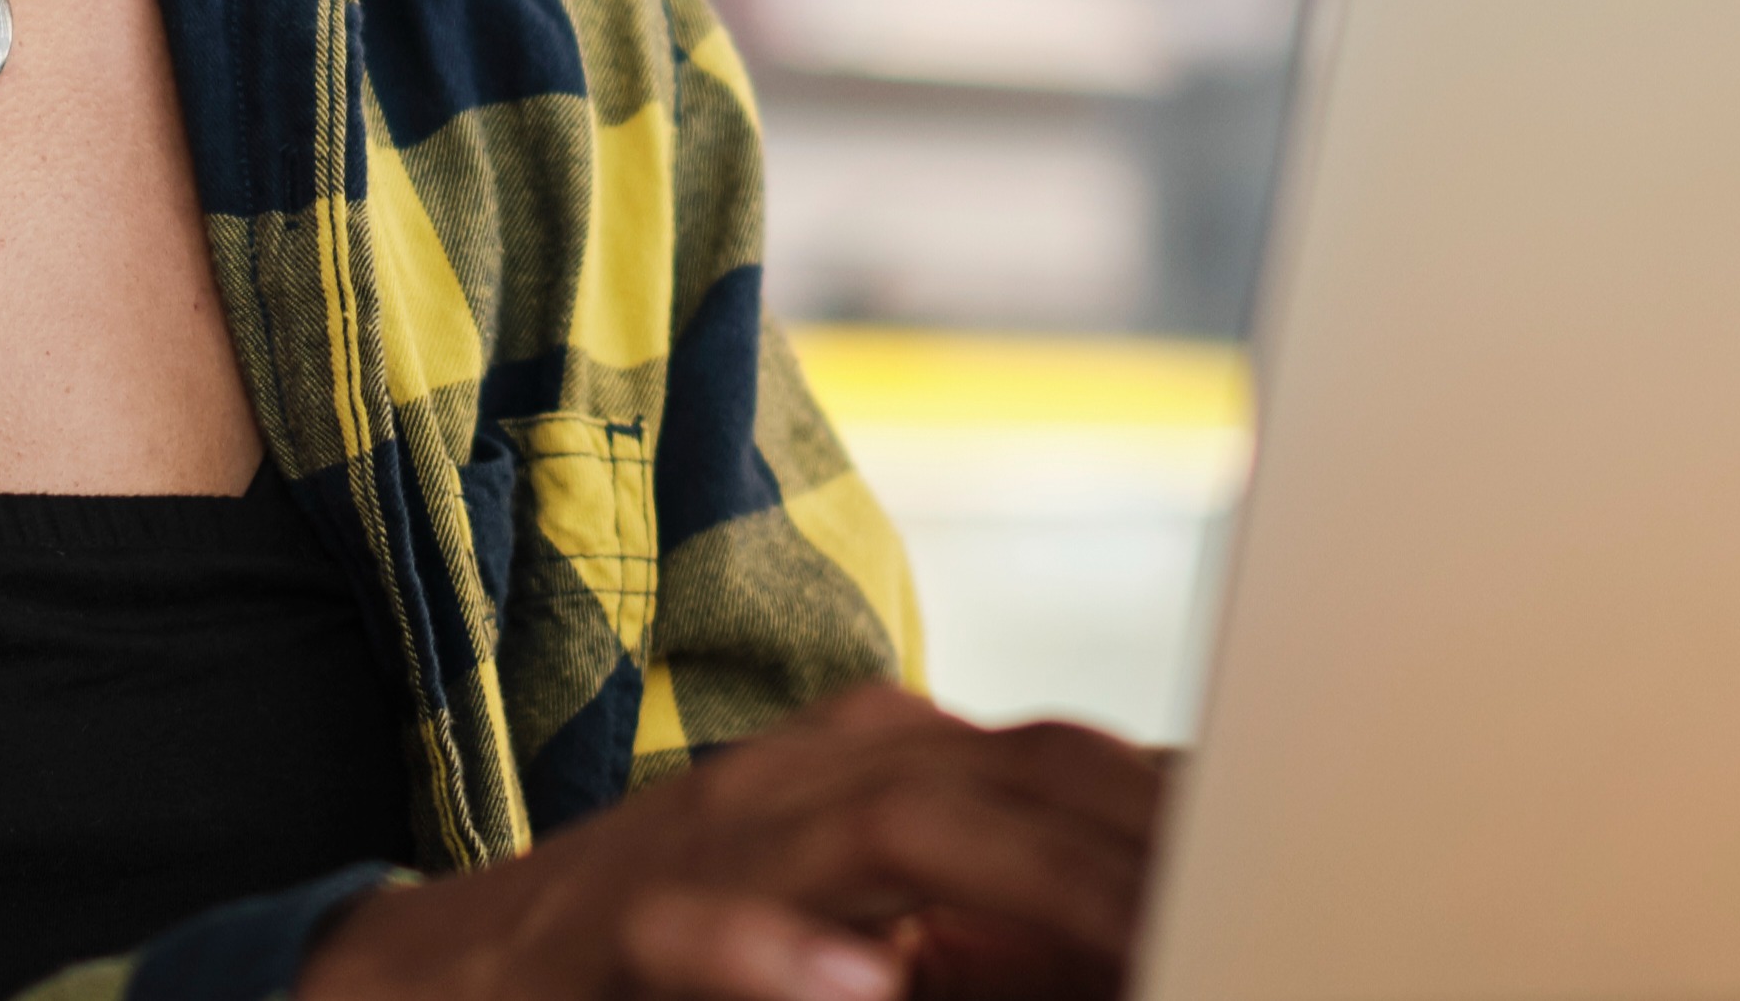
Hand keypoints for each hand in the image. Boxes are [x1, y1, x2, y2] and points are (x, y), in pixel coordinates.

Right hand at [301, 686, 1167, 1000]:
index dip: (1182, 805)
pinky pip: (712, 931)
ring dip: (1031, 881)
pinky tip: (860, 988)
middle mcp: (813, 773)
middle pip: (1020, 772)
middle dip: (1148, 836)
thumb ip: (985, 938)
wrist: (449, 978)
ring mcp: (719, 840)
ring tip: (1147, 933)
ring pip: (898, 829)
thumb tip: (1136, 941)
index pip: (1066, 761)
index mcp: (878, 764)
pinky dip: (786, 956)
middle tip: (1252, 891)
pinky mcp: (622, 925)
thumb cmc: (673, 960)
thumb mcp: (856, 939)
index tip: (1290, 845)